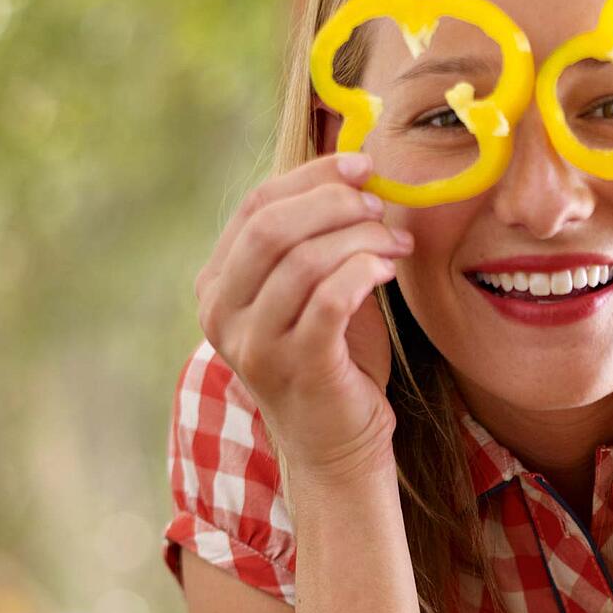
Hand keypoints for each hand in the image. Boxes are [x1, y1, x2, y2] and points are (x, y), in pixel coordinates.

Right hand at [194, 153, 414, 483]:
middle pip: (271, 227)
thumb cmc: (333, 361)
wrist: (337, 446)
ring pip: (301, 261)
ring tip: (395, 242)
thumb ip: (316, 240)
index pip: (255, 206)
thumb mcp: (312, 292)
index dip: (311, 176)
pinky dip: (361, 273)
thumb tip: (355, 175)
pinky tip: (386, 269)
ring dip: (358, 238)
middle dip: (333, 203)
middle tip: (379, 206)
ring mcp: (255, 345)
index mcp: (218, 285)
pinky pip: (328, 301)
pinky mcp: (297, 368)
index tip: (362, 166)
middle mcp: (222, 313)